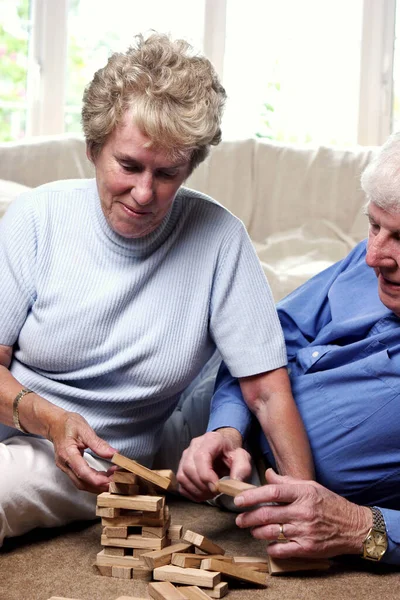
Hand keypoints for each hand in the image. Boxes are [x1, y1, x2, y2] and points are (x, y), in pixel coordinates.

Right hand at [48, 410, 117, 493]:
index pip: (82, 472)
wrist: (55, 424)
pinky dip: (93, 480)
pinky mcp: (68, 468)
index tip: (110, 480)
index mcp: (67, 453)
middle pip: (81, 482)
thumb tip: (113, 454)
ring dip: (97, 484)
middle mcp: (64, 464)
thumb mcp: (85, 430)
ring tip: (112, 478)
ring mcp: (65, 467)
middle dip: (99, 486)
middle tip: (115, 482)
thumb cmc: (68, 424)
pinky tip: (104, 475)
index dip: (97, 479)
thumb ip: (99, 444)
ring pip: (81, 483)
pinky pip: (80, 479)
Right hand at [176, 428, 251, 501]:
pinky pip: (180, 484)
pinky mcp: (182, 467)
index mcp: (210, 440)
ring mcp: (185, 456)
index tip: (216, 487)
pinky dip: (191, 493)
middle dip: (202, 485)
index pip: (201, 456)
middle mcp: (194, 446)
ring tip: (210, 493)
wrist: (223, 449)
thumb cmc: (231, 453)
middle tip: (216, 491)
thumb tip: (235, 482)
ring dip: (196, 490)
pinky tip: (203, 493)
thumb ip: (242, 468)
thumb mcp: (242, 458)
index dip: (206, 475)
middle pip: (189, 468)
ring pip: (182, 476)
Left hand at [235, 469, 371, 558]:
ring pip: (272, 532)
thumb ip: (287, 481)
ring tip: (252, 530)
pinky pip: (282, 549)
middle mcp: (303, 512)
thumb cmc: (331, 505)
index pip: (272, 493)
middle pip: (268, 514)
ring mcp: (305, 531)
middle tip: (240, 519)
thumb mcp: (311, 486)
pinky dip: (271, 547)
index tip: (239, 500)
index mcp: (303, 493)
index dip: (252, 496)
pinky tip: (268, 544)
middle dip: (249, 517)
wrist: (355, 527)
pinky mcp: (308, 548)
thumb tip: (268, 473)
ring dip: (257, 532)